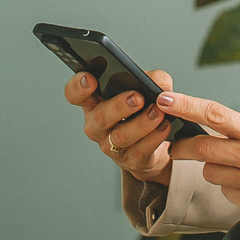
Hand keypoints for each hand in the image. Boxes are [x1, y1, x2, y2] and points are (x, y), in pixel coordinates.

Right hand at [64, 69, 174, 185]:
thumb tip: (162, 86)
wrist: (153, 140)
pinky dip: (153, 138)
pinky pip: (139, 150)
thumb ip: (154, 79)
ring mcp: (110, 145)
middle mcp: (97, 125)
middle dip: (119, 106)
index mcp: (94, 102)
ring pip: (120, 136)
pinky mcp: (129, 160)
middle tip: (137, 97)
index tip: (89, 79)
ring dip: (140, 123)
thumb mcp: (146, 86)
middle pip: (100, 116)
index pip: (75, 94)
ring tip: (157, 112)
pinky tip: (164, 127)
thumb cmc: (142, 106)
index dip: (78, 87)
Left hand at [159, 91, 239, 221]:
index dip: (186, 106)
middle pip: (203, 148)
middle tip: (176, 143)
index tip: (164, 99)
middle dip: (184, 146)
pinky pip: (226, 192)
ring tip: (236, 164)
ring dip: (213, 167)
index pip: (215, 114)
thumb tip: (207, 127)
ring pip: (211, 172)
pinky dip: (230, 186)